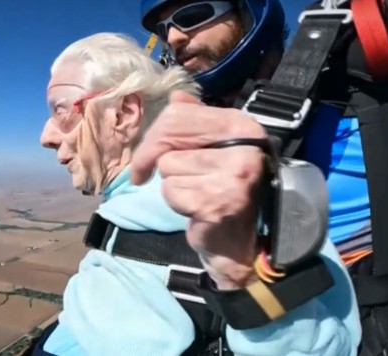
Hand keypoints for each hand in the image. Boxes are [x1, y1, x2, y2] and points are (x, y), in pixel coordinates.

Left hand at [131, 91, 268, 289]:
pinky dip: (176, 202)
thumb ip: (195, 123)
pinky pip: (172, 191)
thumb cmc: (219, 191)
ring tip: (194, 193)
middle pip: (171, 135)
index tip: (146, 154)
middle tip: (143, 173)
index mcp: (242, 126)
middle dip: (151, 156)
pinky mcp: (218, 201)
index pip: (180, 114)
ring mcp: (234, 175)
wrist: (236, 242)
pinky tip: (195, 208)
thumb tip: (176, 97)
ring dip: (172, 183)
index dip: (154, 133)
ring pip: (169, 166)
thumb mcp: (211, 150)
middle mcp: (244, 147)